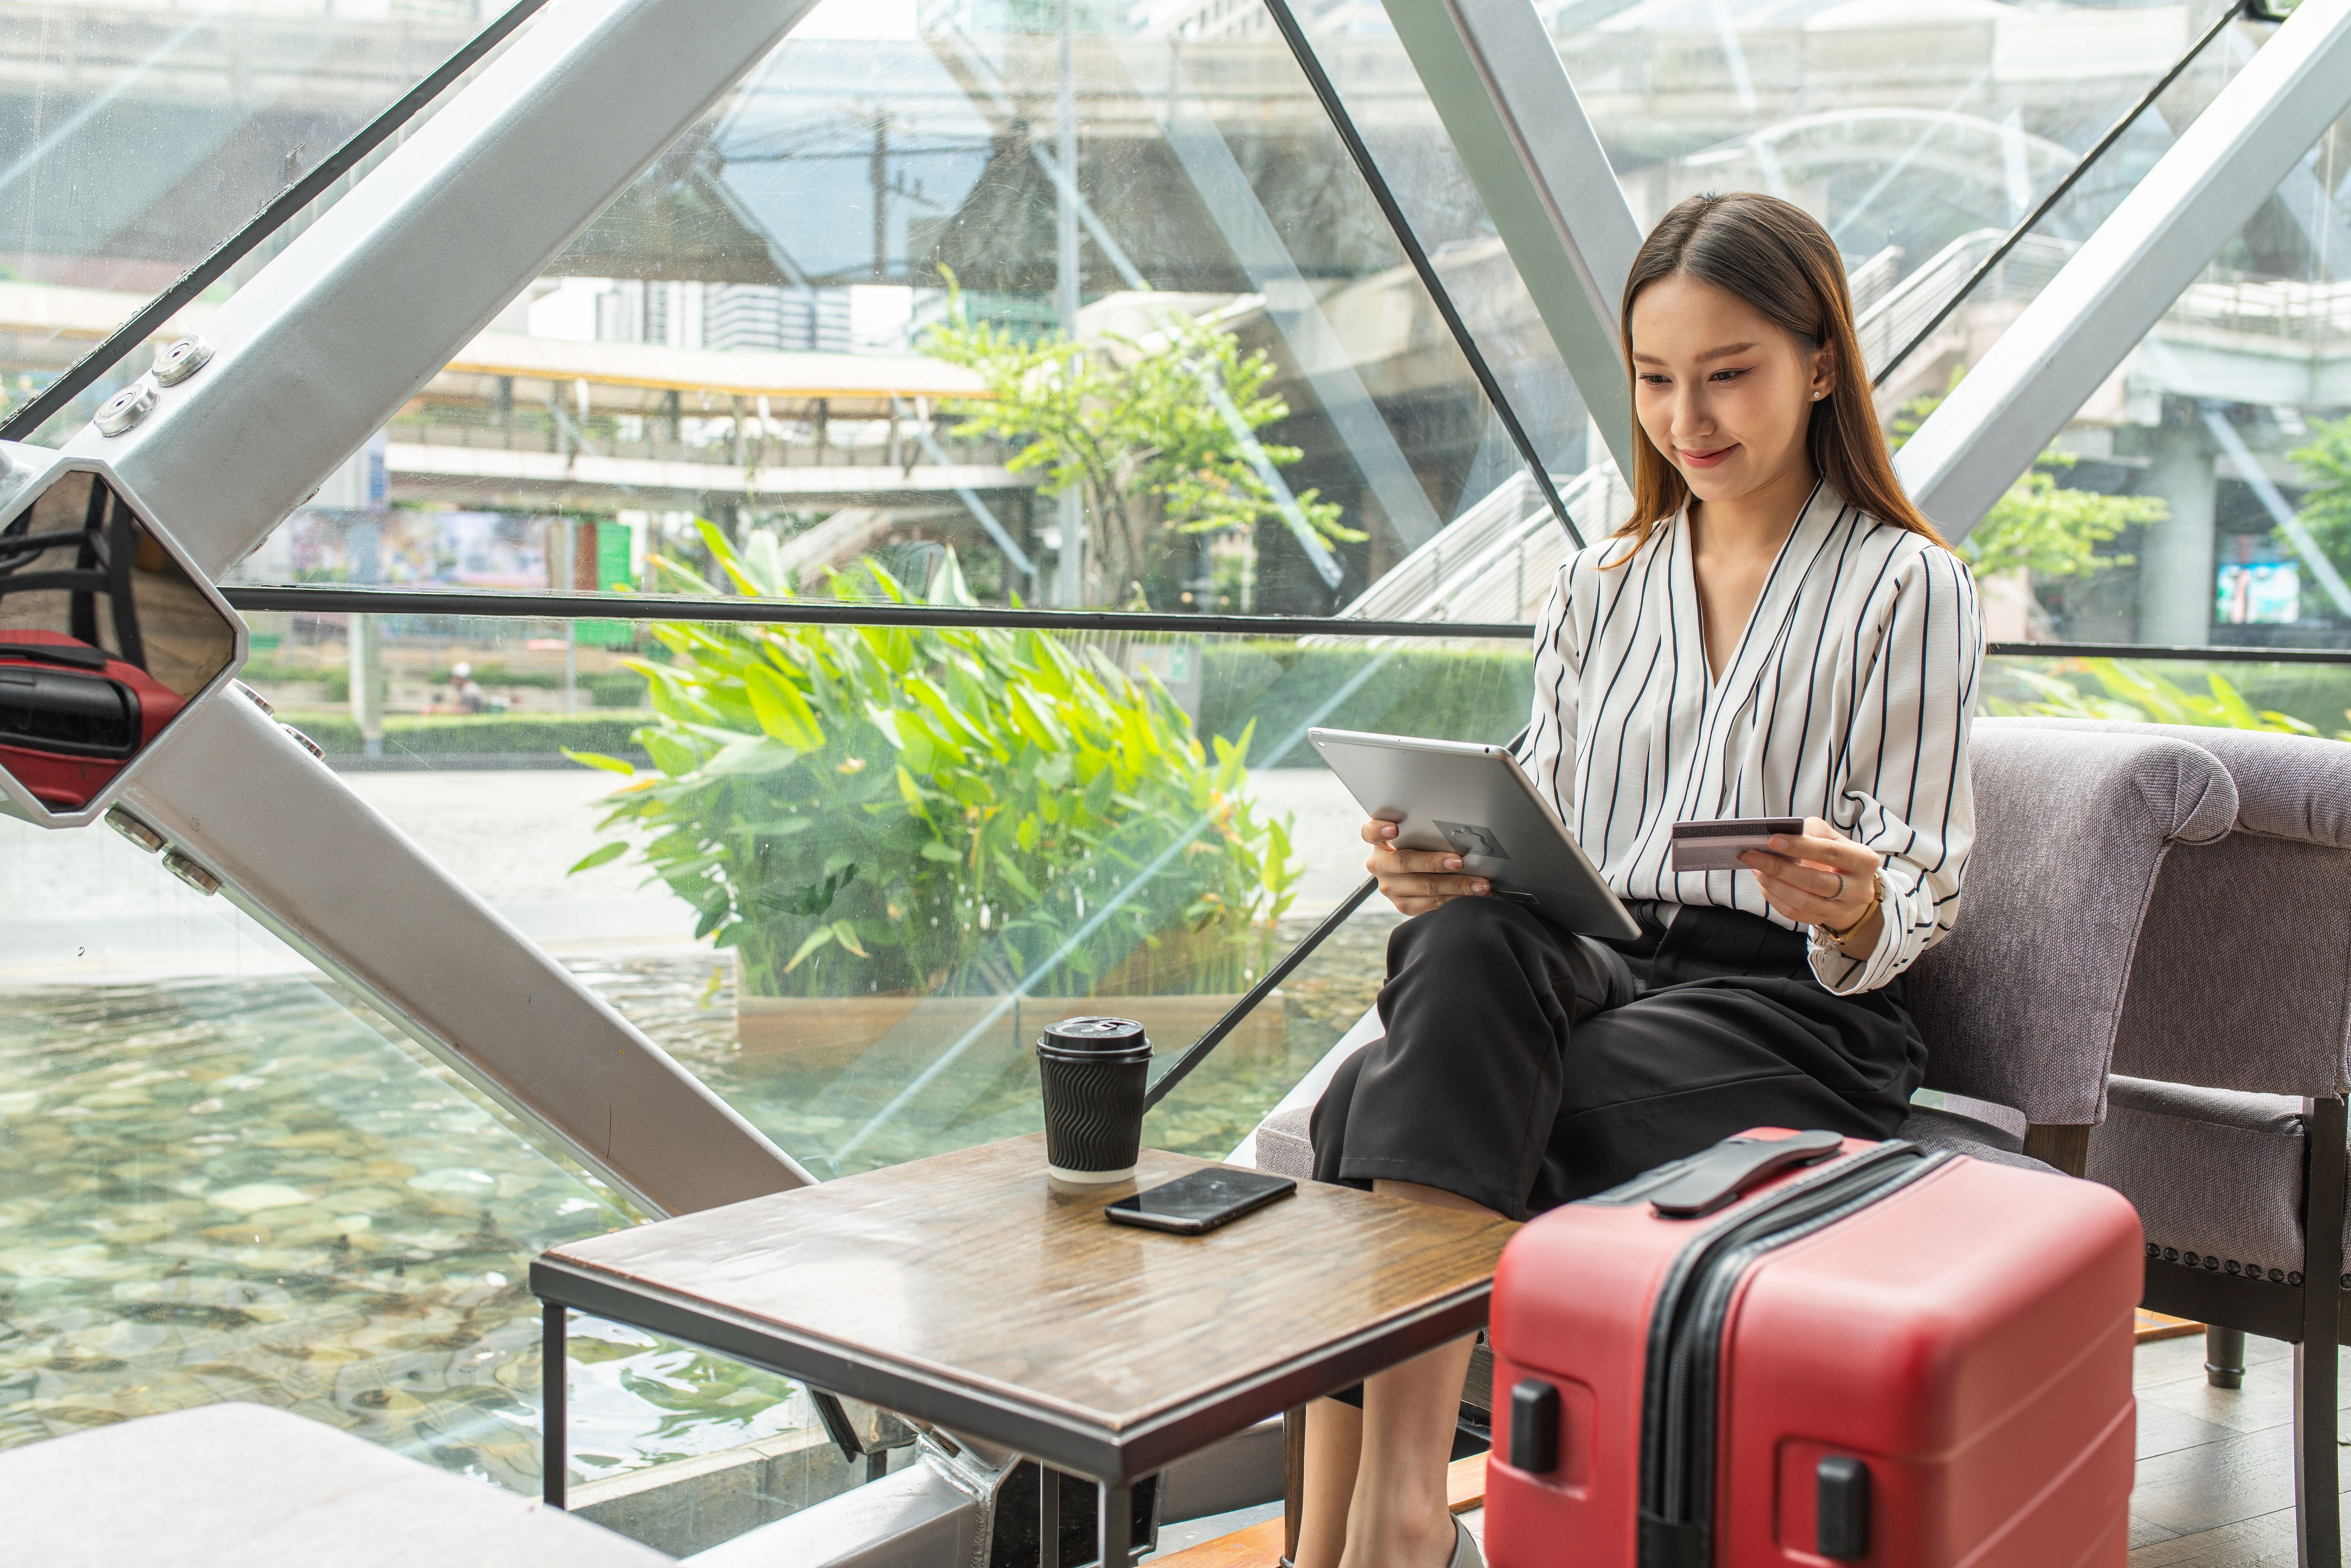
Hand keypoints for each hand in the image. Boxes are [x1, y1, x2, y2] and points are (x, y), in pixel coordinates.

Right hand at [1362, 818, 1490, 915]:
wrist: (1410, 874)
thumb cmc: (1418, 845)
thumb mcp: (1413, 834)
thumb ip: (1422, 829)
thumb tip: (1458, 827)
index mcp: (1378, 843)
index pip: (1370, 832)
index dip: (1380, 830)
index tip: (1395, 829)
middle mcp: (1380, 866)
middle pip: (1405, 862)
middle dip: (1435, 862)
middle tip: (1460, 862)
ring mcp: (1390, 888)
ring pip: (1424, 887)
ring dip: (1457, 886)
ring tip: (1481, 885)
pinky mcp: (1403, 905)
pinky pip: (1432, 904)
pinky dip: (1456, 899)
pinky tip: (1475, 896)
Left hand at [1738, 817, 1882, 950]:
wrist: (1851, 884)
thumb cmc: (1836, 853)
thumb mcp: (1831, 836)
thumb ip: (1811, 832)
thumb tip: (1780, 835)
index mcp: (1863, 861)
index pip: (1830, 853)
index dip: (1800, 847)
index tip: (1772, 840)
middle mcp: (1857, 889)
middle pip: (1815, 882)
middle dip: (1779, 868)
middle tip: (1752, 855)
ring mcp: (1842, 908)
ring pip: (1803, 901)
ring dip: (1773, 884)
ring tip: (1755, 868)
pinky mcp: (1825, 919)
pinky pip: (1795, 913)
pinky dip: (1775, 898)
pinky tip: (1763, 883)